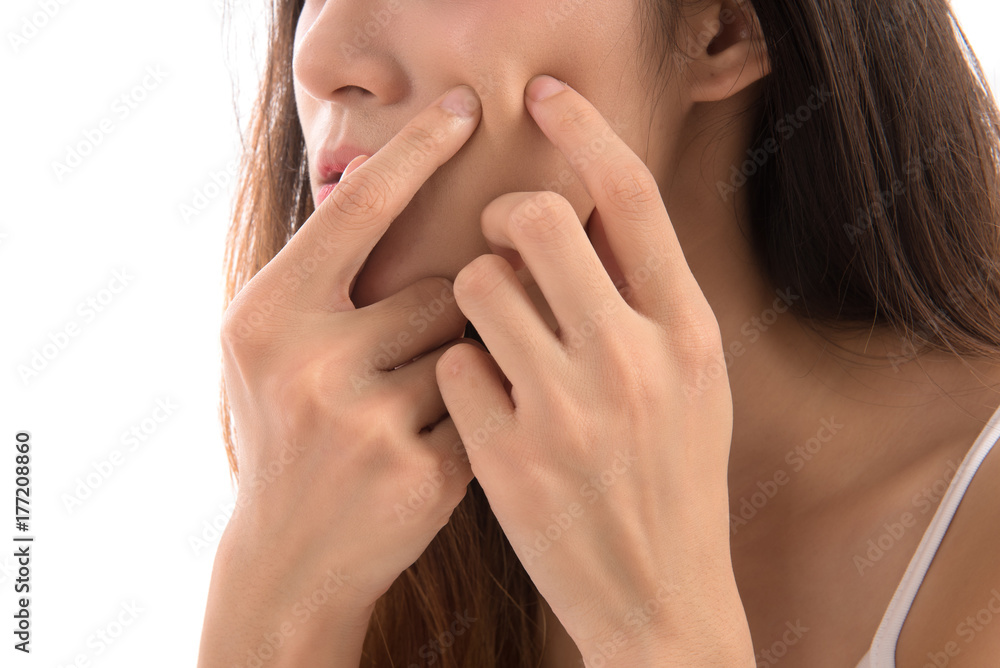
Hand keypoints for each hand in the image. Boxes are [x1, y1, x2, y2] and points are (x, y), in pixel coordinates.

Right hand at [202, 85, 482, 664]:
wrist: (289, 558)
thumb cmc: (286, 434)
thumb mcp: (272, 349)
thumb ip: (323, 277)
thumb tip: (383, 186)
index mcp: (267, 315)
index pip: (358, 212)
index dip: (416, 154)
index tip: (463, 109)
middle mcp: (305, 361)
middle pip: (439, 289)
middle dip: (448, 321)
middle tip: (411, 367)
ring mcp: (360, 421)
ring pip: (471, 346)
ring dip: (466, 370)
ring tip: (415, 414)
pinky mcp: (414, 472)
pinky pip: (488, 406)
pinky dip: (480, 421)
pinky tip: (433, 453)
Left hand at [435, 76, 753, 665]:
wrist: (661, 599)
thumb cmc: (674, 481)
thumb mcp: (693, 385)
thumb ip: (649, 301)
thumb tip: (586, 216)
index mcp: (687, 332)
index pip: (632, 198)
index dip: (586, 132)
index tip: (548, 98)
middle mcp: (633, 360)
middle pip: (536, 221)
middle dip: (504, 219)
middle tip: (500, 243)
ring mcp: (566, 410)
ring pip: (477, 286)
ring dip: (472, 296)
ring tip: (493, 335)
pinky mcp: (507, 456)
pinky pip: (452, 362)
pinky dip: (458, 368)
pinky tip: (484, 402)